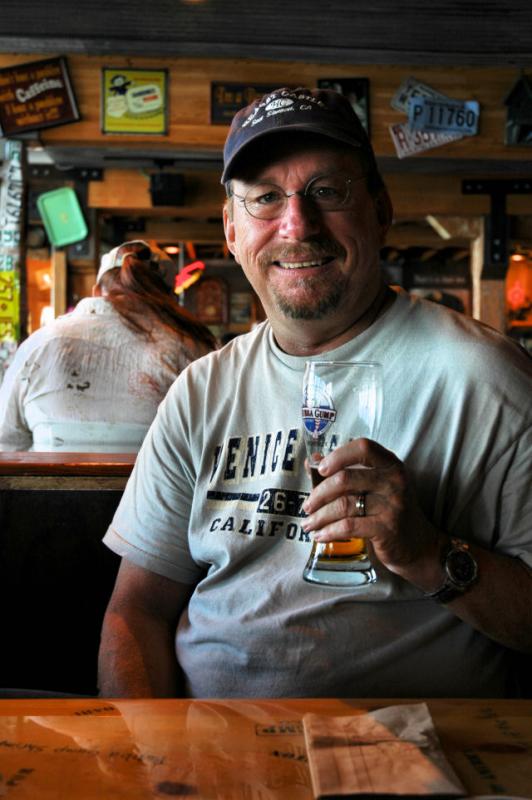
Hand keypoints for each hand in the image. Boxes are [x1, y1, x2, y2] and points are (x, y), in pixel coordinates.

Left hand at [302, 438, 442, 586]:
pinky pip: (349, 526)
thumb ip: (346, 471)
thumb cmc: (390, 510)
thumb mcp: (375, 486)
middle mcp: (394, 481)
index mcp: (391, 465)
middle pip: (345, 479)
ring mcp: (392, 505)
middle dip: (319, 494)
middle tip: (307, 506)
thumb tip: (312, 461)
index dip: (338, 456)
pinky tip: (321, 535)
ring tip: (309, 524)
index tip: (320, 469)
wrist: (418, 545)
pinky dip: (330, 531)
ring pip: (344, 504)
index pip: (363, 447)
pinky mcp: (386, 528)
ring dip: (320, 516)